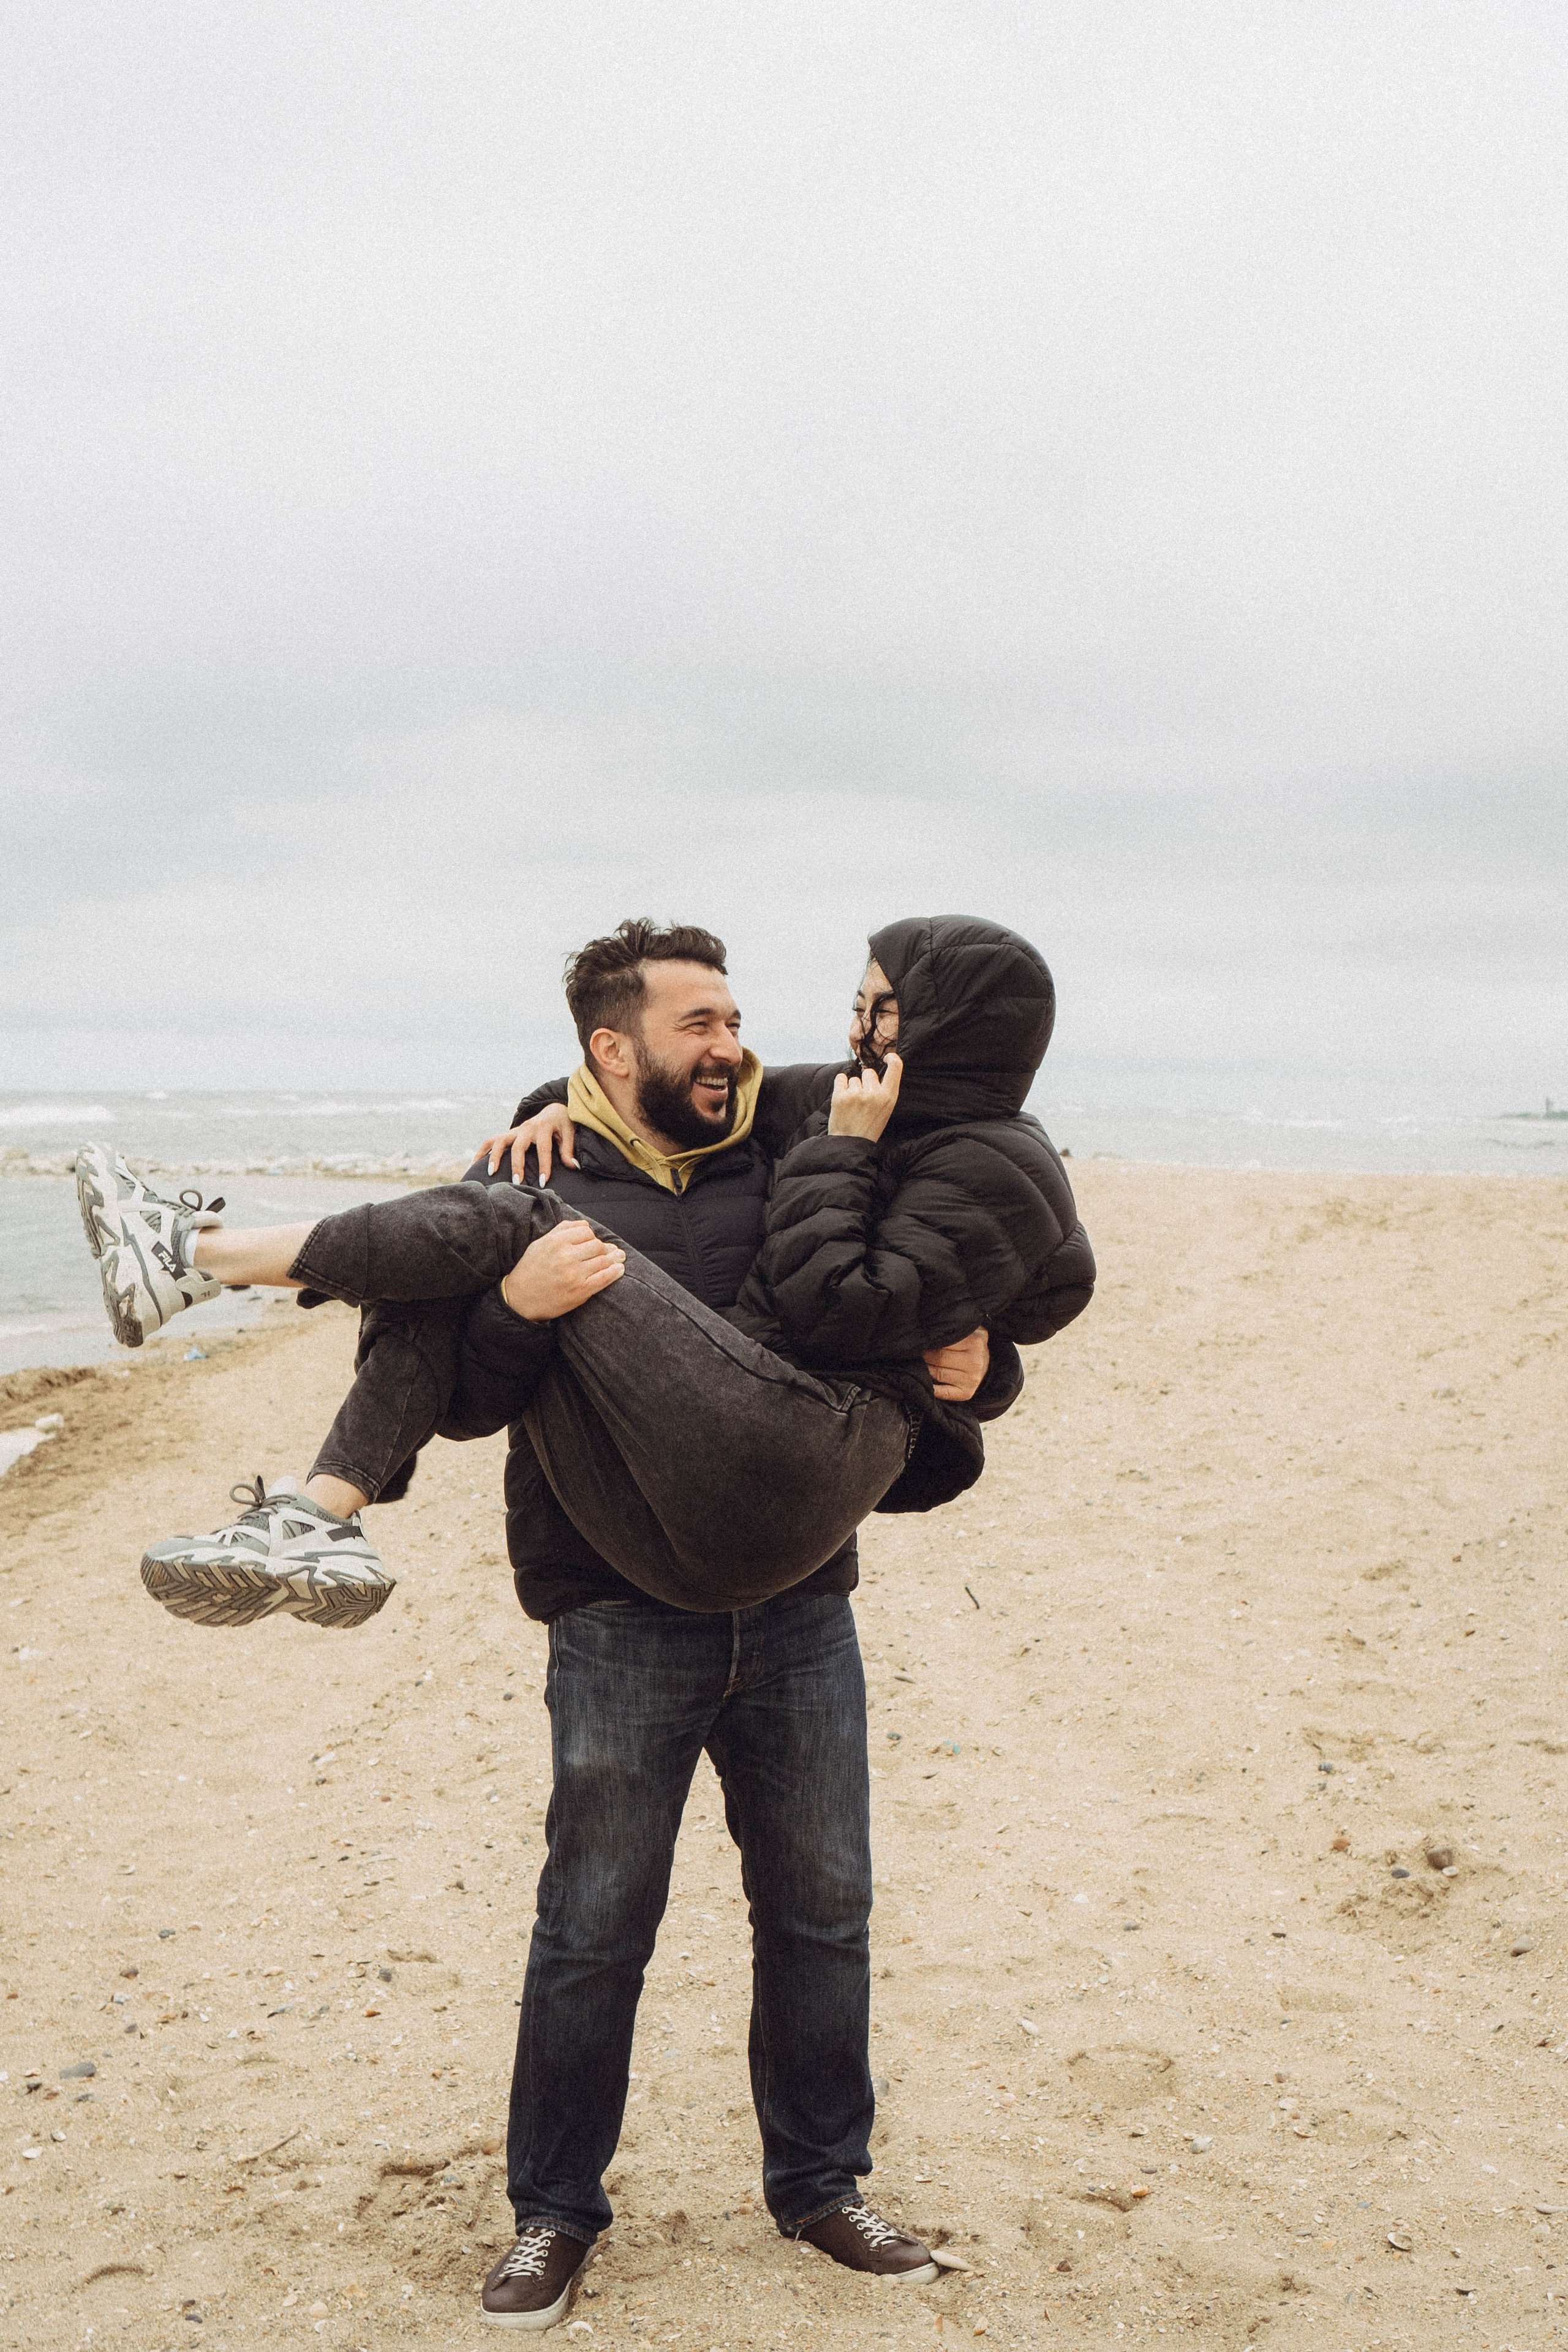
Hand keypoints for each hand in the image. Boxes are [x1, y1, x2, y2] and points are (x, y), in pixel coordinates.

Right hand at [477, 1104, 579, 1183]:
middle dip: (517, 1165)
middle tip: (517, 1182)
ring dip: (494, 1157)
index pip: (544, 1149)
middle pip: (518, 1146)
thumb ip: (569, 1150)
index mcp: (544, 1127)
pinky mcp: (508, 1134)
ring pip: (500, 1141)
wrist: (553, 1109)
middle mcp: (527, 1128)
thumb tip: (574, 1166)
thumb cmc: (562, 1124)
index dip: (543, 1166)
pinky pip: (491, 1141)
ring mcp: (515, 1130)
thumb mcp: (569, 1133)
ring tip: (491, 1173)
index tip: (542, 1182)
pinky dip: (482, 1151)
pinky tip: (475, 1165)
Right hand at [501, 1221, 624, 1321]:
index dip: (592, 1236)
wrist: (519, 1299)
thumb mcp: (540, 1244)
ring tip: (619, 1258)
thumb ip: (561, 1231)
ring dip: (614, 1259)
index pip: (586, 1231)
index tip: (593, 1242)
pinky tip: (619, 1270)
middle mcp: (565, 1255)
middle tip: (606, 1251)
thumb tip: (585, 1225)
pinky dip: (615, 1272)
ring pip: (603, 1260)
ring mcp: (574, 1273)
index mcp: (555, 1241)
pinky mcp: (580, 1290)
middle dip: (603, 1248)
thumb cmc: (530, 1269)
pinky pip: (604, 1278)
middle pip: (597, 1245)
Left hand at [826, 1050, 901, 1141]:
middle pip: (869, 1072)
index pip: (896, 1067)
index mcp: (889, 1097)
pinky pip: (841, 1078)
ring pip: (854, 1078)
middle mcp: (874, 1093)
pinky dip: (841, 1086)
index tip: (887, 1057)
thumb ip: (885, 1091)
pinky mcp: (840, 1096)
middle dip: (866, 1082)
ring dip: (852, 1088)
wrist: (850, 1144)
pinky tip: (843, 1099)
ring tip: (852, 1105)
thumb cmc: (869, 1127)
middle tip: (863, 1099)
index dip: (892, 1058)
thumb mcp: (885, 1110)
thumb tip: (878, 1071)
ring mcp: (856, 1094)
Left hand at [923, 1326, 988, 1401]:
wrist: (987, 1365)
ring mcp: (971, 1379)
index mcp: (975, 1342)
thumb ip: (955, 1328)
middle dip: (924, 1356)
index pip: (943, 1342)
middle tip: (916, 1352)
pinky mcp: (966, 1393)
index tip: (921, 1342)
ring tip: (919, 1364)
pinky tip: (925, 1382)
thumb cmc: (972, 1345)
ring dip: (925, 1369)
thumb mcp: (969, 1331)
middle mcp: (975, 1362)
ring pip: (938, 1374)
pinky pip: (944, 1393)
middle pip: (939, 1358)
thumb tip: (931, 1328)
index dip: (929, 1343)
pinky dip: (932, 1389)